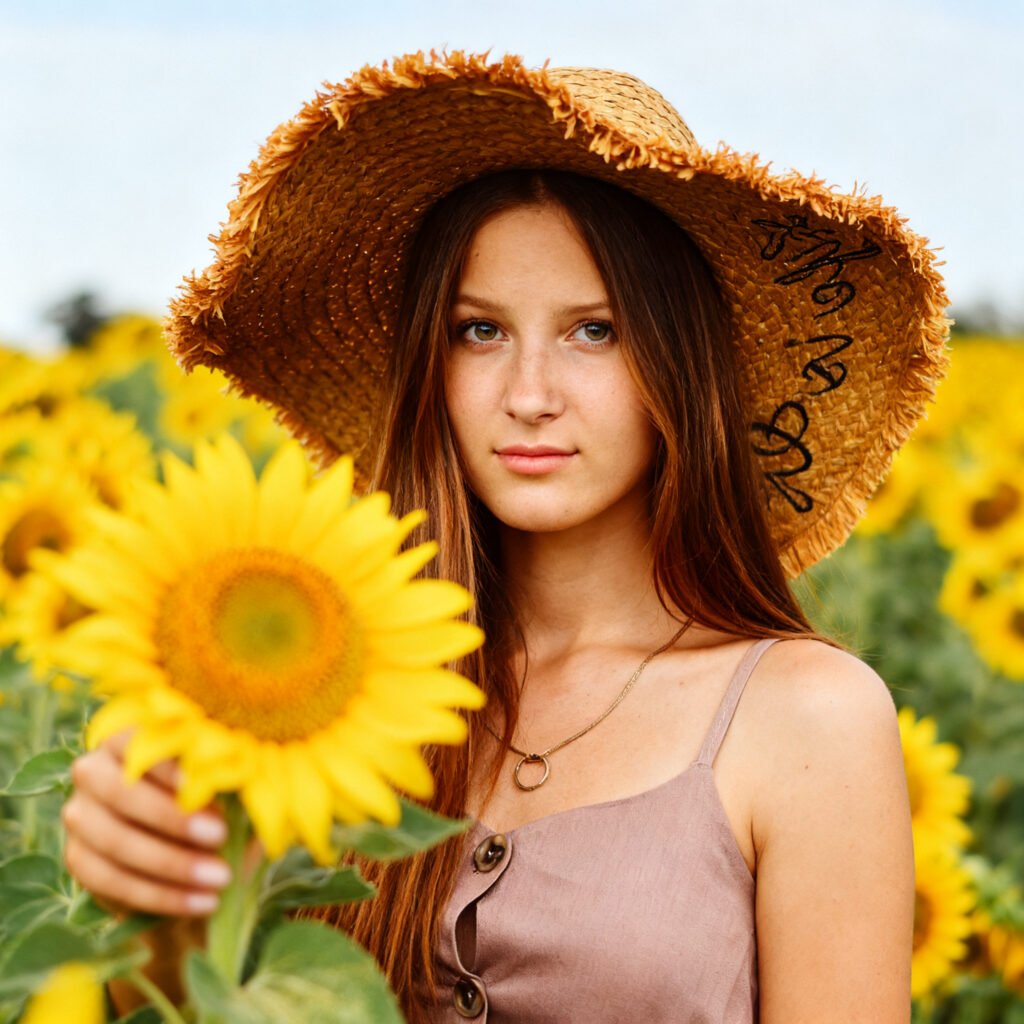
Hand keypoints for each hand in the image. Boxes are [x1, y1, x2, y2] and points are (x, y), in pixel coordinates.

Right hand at [63, 732, 231, 916]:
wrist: (190, 856)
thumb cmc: (217, 803)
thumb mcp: (230, 788)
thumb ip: (232, 780)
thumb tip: (252, 781)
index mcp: (129, 738)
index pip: (138, 741)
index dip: (170, 765)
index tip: (207, 786)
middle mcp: (94, 770)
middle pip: (121, 792)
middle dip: (172, 817)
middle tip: (220, 835)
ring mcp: (80, 815)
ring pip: (115, 841)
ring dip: (171, 863)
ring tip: (220, 878)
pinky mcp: (77, 859)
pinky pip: (110, 881)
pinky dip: (160, 895)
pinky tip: (202, 902)